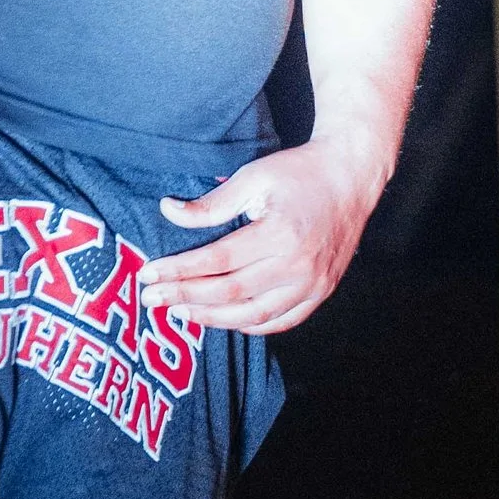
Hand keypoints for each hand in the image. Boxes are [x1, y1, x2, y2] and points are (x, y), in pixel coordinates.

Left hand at [141, 128, 385, 335]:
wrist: (351, 178)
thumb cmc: (299, 172)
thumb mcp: (253, 177)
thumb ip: (210, 204)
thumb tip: (167, 211)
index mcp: (278, 234)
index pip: (216, 261)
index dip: (178, 271)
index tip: (148, 274)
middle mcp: (297, 265)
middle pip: (230, 293)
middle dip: (185, 298)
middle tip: (151, 299)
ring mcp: (313, 284)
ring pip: (254, 316)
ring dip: (213, 318)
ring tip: (180, 312)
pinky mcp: (321, 292)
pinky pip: (281, 322)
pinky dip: (249, 326)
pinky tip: (224, 319)